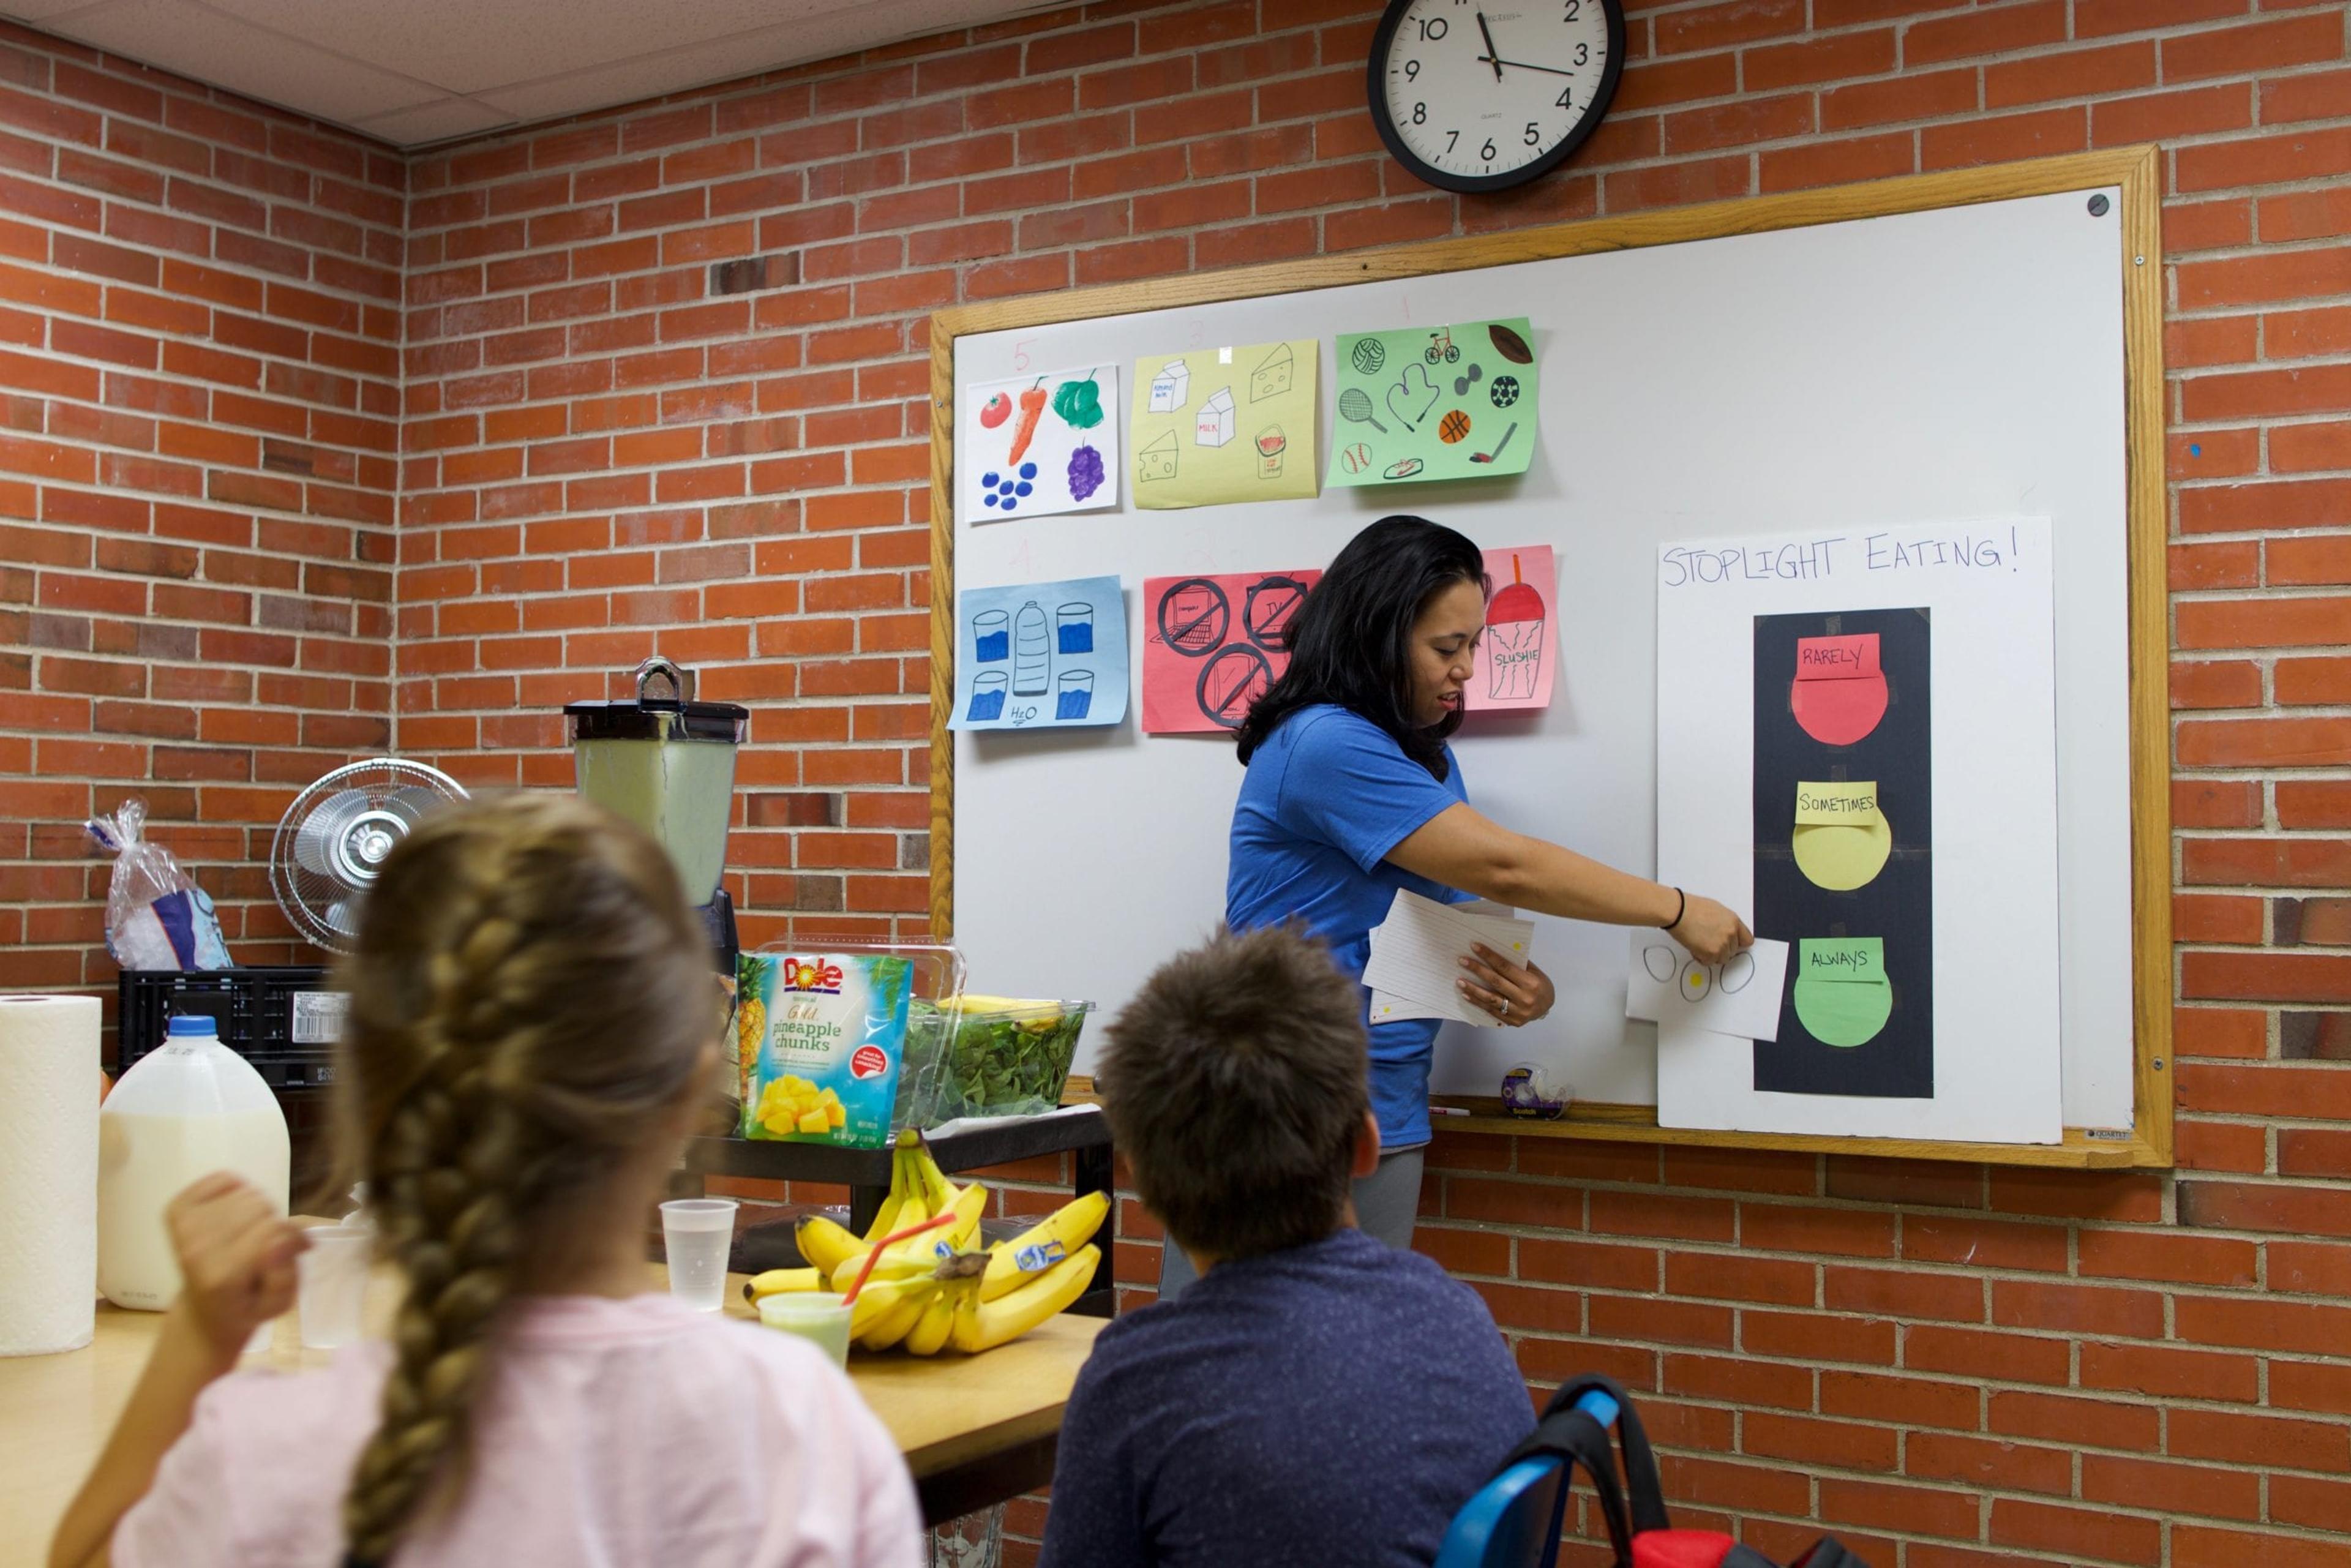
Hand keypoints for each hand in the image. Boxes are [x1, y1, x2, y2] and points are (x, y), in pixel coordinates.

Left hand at [164, 1172, 307, 1362]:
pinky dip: (235, 1189)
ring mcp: (184, 1227)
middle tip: (267, 1245)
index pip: (273, 1231)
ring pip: (246, 1192)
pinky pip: (223, 1178)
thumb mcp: (278, 1303)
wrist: (202, 1311)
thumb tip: (278, 1240)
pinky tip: (233, 1214)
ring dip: (256, 1210)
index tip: (294, 1252)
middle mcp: (197, 1248)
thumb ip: (285, 1274)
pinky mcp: (177, 1209)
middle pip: (260, 1206)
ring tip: (250, 1233)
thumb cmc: (246, 1306)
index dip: (292, 1238)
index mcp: (221, 1276)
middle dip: (273, 1223)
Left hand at [1458, 943, 1554, 1027]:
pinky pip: (1491, 1011)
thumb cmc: (1540, 985)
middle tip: (1462, 961)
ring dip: (1473, 989)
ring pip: (1491, 999)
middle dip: (1477, 970)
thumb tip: (1497, 950)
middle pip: (1496, 981)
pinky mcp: (1512, 1021)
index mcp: (1530, 982)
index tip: (1474, 947)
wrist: (1548, 1008)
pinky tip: (1466, 995)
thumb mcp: (1535, 972)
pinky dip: (1477, 1003)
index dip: (1489, 956)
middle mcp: (1524, 998)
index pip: (1505, 967)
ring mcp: (1517, 1012)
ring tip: (1459, 981)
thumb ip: (1518, 964)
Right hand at [1670, 894, 1752, 965]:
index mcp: (1734, 921)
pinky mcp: (1711, 954)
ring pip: (1722, 959)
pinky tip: (1694, 946)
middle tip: (1708, 941)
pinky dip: (1701, 958)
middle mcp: (1731, 933)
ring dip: (1712, 955)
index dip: (1737, 943)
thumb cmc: (1691, 908)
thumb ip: (1726, 923)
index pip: (1747, 940)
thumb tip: (1727, 933)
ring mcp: (1722, 945)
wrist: (1678, 912)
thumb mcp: (1717, 910)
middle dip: (1721, 949)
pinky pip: (1709, 962)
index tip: (1731, 944)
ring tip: (1700, 943)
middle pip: (1733, 951)